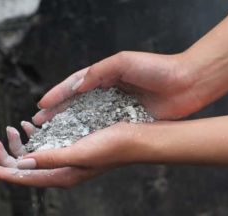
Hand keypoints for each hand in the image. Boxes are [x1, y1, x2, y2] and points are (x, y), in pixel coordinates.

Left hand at [0, 122, 147, 187]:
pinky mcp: (71, 146)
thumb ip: (51, 159)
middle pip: (25, 167)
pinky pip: (46, 145)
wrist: (134, 138)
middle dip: (6, 155)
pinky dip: (34, 137)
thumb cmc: (111, 147)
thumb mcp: (79, 153)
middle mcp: (61, 169)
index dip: (2, 172)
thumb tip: (23, 164)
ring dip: (19, 144)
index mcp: (62, 175)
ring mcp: (66, 158)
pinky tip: (31, 127)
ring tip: (12, 128)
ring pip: (34, 155)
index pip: (24, 177)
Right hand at [32, 51, 203, 124]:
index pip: (74, 85)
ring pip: (87, 118)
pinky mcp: (127, 120)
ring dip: (70, 126)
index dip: (57, 95)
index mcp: (104, 75)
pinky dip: (90, 135)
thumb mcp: (124, 62)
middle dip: (57, 113)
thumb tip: (76, 86)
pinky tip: (79, 142)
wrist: (188, 83)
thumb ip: (98, 72)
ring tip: (53, 134)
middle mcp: (107, 92)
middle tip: (39, 124)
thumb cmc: (157, 68)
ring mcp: (116, 107)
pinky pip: (104, 128)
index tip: (41, 106)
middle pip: (76, 104)